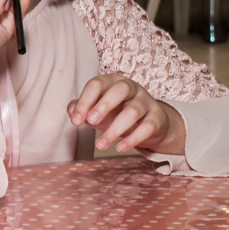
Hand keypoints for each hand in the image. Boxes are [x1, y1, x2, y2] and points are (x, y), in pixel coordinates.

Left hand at [68, 74, 184, 154]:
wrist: (148, 124)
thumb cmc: (117, 113)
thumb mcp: (97, 110)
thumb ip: (81, 108)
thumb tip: (71, 111)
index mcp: (112, 82)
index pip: (97, 84)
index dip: (84, 101)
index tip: (75, 121)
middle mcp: (131, 87)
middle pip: (120, 89)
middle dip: (104, 105)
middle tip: (90, 122)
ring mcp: (146, 101)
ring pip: (133, 111)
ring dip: (114, 129)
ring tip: (100, 145)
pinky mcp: (157, 117)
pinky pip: (147, 127)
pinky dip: (133, 138)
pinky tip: (120, 148)